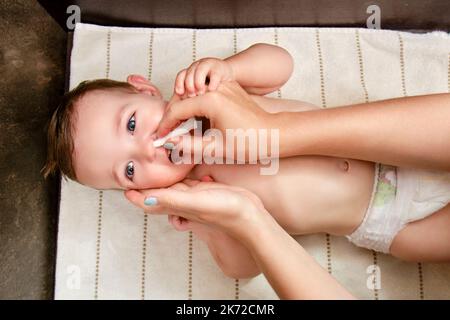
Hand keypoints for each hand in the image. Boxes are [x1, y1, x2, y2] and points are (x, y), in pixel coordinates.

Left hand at [124, 178, 272, 242]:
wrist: (249, 215)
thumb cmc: (224, 211)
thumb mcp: (194, 203)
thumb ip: (170, 201)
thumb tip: (142, 200)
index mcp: (175, 206)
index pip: (148, 200)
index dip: (135, 195)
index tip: (124, 184)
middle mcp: (181, 202)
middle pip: (157, 194)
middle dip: (145, 186)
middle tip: (134, 171)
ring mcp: (192, 196)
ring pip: (171, 187)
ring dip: (160, 180)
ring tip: (151, 165)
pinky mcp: (204, 190)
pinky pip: (186, 182)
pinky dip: (179, 176)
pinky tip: (177, 166)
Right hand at [159, 80, 272, 137]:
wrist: (274, 134)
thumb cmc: (250, 143)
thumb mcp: (216, 149)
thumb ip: (189, 146)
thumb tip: (170, 143)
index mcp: (211, 100)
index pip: (177, 110)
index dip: (165, 125)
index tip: (159, 138)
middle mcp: (216, 88)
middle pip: (183, 99)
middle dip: (172, 117)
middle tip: (166, 134)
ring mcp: (223, 86)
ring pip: (193, 96)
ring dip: (183, 111)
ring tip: (179, 130)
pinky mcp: (228, 88)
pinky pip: (205, 94)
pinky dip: (196, 106)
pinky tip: (195, 121)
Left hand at [174, 58, 233, 97]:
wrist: (228, 75)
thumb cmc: (212, 86)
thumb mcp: (199, 92)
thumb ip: (192, 99)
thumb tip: (184, 113)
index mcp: (190, 73)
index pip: (181, 76)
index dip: (179, 84)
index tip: (180, 94)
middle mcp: (198, 68)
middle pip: (188, 73)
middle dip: (188, 85)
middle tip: (191, 96)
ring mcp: (208, 67)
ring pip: (199, 71)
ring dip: (198, 82)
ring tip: (201, 93)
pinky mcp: (220, 69)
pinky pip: (215, 75)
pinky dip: (212, 83)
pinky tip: (211, 90)